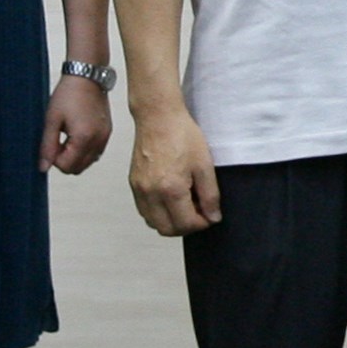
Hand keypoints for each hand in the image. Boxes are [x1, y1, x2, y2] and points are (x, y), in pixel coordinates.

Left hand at [40, 73, 113, 175]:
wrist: (87, 76)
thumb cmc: (68, 95)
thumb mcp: (52, 120)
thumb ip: (47, 147)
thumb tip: (44, 168)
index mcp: (84, 138)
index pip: (67, 166)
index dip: (55, 159)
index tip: (52, 143)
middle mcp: (98, 141)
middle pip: (78, 168)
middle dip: (65, 160)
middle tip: (58, 141)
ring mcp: (105, 137)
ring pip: (88, 162)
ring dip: (75, 157)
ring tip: (67, 136)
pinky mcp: (108, 132)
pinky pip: (96, 152)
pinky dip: (85, 151)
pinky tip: (77, 134)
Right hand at [126, 102, 222, 235]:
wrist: (159, 117)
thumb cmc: (182, 135)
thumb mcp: (205, 165)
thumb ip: (210, 195)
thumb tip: (213, 217)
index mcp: (170, 189)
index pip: (185, 224)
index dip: (202, 224)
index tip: (210, 215)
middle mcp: (151, 193)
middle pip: (166, 230)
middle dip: (186, 226)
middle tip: (199, 212)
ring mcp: (139, 190)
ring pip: (153, 223)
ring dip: (170, 221)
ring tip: (186, 204)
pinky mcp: (133, 184)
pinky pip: (145, 210)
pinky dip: (158, 213)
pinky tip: (172, 198)